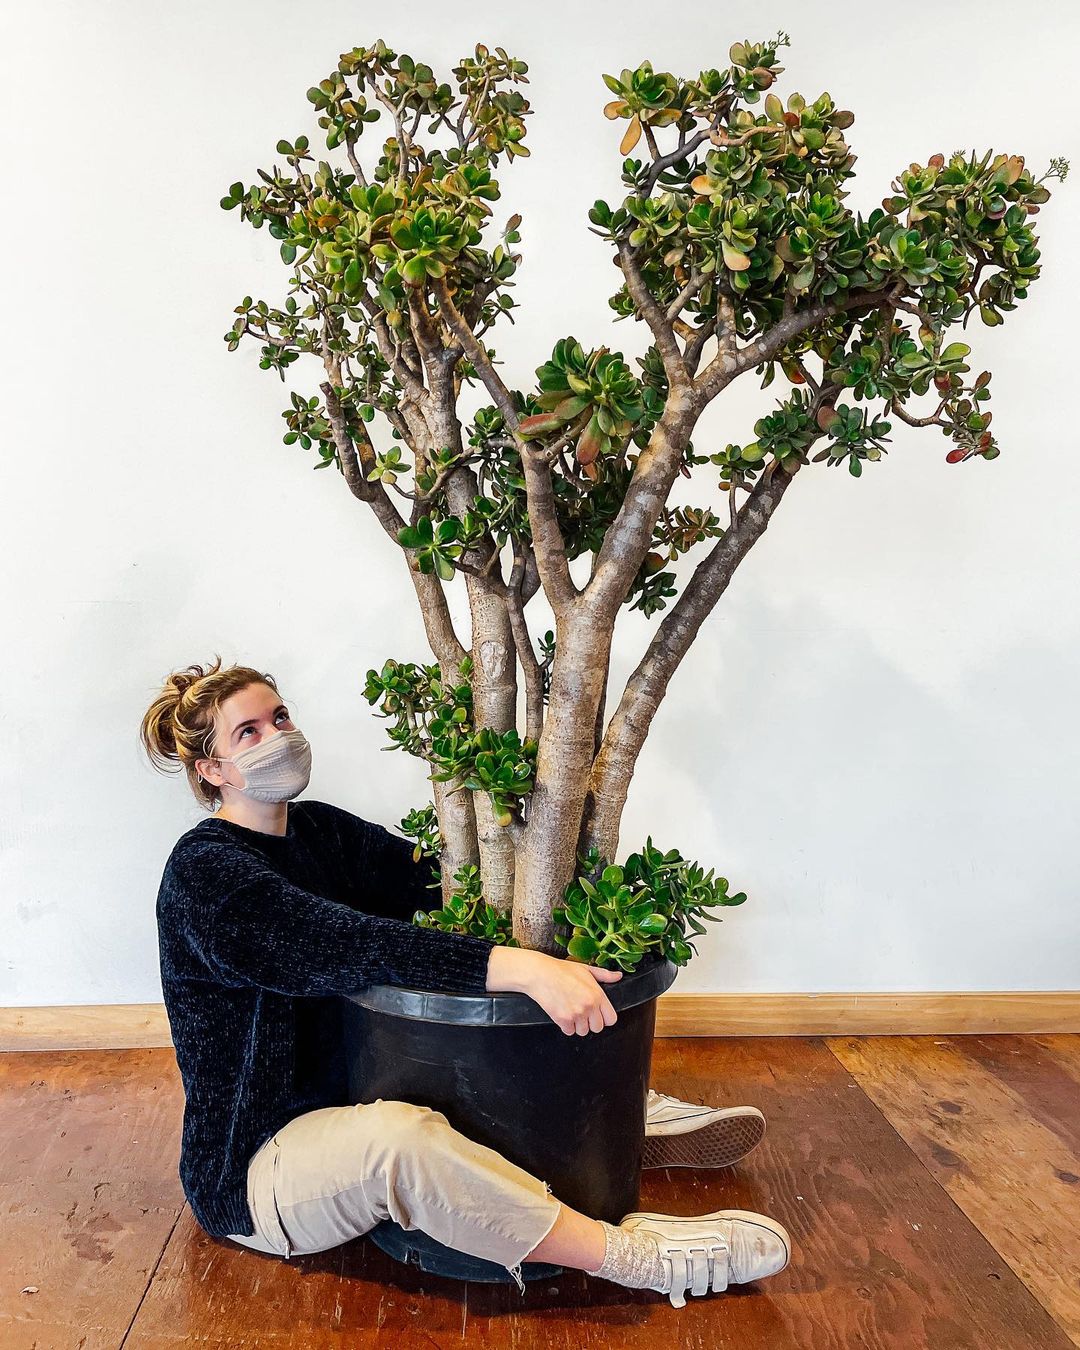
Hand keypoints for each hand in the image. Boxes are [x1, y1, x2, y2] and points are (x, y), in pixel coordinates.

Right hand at [485, 946, 622, 1035]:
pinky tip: (563, 1013)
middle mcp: (589, 1006)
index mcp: (597, 995)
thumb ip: (604, 975)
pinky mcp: (563, 1020)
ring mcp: (576, 1014)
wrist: (540, 974)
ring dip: (578, 1025)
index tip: (598, 1014)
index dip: (605, 1018)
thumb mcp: (586, 969)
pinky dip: (566, 1026)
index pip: (611, 1019)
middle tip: (582, 1012)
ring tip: (571, 1011)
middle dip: (590, 1022)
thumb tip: (618, 976)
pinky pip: (569, 1032)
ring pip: (583, 1032)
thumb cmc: (561, 970)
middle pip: (598, 1028)